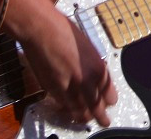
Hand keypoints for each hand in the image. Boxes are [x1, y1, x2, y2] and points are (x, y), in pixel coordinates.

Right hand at [11, 0, 117, 125]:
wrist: (41, 28)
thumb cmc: (63, 30)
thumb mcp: (88, 47)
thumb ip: (94, 66)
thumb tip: (96, 78)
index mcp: (99, 68)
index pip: (110, 95)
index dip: (109, 100)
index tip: (109, 102)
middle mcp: (86, 81)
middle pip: (97, 109)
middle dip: (101, 118)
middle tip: (104, 122)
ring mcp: (68, 87)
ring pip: (79, 112)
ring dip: (84, 117)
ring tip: (86, 120)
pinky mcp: (52, 89)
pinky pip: (64, 106)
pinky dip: (68, 110)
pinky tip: (69, 110)